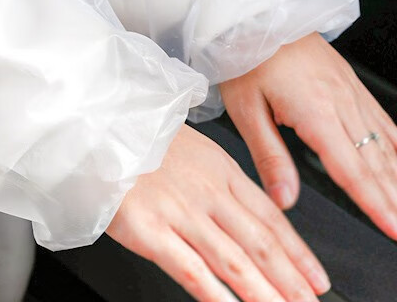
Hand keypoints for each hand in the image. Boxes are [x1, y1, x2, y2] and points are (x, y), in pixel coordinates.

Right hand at [107, 126, 330, 301]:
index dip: (297, 252)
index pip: (269, 216)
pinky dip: (216, 295)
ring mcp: (179, 212)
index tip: (315, 277)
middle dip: (291, 281)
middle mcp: (206, 192)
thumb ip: (217, 177)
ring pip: (234, 261)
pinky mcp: (149, 230)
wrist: (95, 125)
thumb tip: (244, 205)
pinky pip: (190, 269)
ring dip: (265, 294)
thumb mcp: (189, 146)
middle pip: (259, 243)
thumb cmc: (136, 134)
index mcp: (219, 169)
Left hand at [220, 32, 396, 239]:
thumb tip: (284, 199)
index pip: (351, 170)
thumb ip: (269, 157)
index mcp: (315, 112)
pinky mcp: (347, 81)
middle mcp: (340, 101)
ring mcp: (348, 90)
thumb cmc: (244, 57)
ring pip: (383, 141)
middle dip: (393, 199)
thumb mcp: (246, 110)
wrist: (255, 14)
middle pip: (375, 161)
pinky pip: (381, 118)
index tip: (392, 229)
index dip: (374, 204)